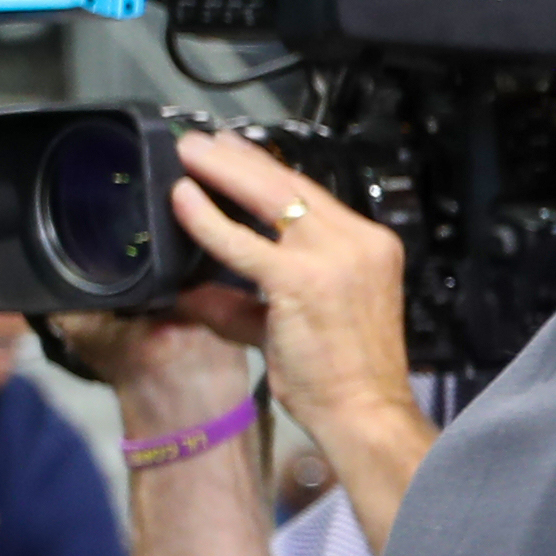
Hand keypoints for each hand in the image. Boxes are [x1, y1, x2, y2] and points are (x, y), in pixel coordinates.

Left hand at [159, 134, 422, 445]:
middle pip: (293, 184)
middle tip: (202, 143)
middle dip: (242, 158)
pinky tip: (184, 201)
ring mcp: (336, 258)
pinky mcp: (304, 280)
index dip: (268, 170)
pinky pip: (243, 242)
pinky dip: (208, 219)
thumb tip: (192, 289)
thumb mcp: (297, 324)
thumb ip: (246, 302)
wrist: (367, 412)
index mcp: (370, 248)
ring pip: (273, 198)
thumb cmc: (345, 376)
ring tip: (190, 155)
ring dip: (225, 171)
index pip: (313, 195)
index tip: (236, 152)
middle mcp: (360, 243)